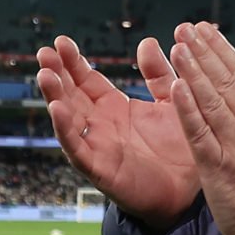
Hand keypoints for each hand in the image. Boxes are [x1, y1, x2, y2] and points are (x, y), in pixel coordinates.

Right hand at [36, 35, 199, 230]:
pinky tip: (57, 110)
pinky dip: (65, 130)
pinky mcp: (100, 169)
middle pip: (71, 95)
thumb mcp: (171, 101)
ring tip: (45, 74)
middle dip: (57, 73)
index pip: (87, 80)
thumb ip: (158, 74)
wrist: (189, 193)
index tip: (61, 41)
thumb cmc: (180, 149)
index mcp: (114, 108)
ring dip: (54, 97)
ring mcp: (97, 147)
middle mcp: (100, 125)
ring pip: (68, 119)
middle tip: (45, 52)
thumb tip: (147, 42)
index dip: (73, 61)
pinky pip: (77, 149)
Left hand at [169, 21, 234, 234]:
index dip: (222, 50)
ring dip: (194, 70)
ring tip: (179, 46)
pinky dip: (188, 108)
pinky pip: (200, 132)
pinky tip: (176, 86)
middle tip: (186, 28)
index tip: (206, 30)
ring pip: (212, 100)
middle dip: (204, 51)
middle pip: (225, 80)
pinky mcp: (218, 166)